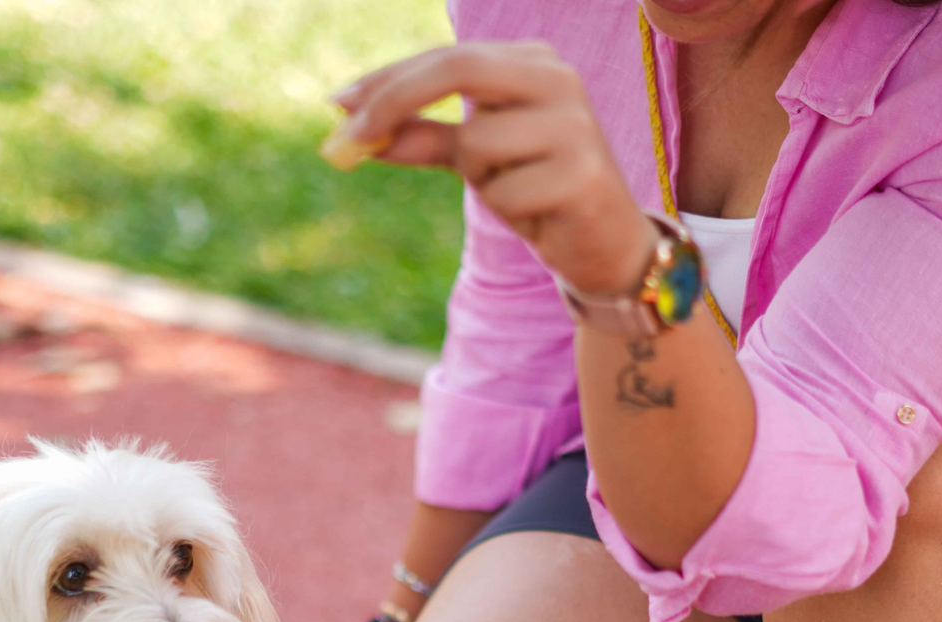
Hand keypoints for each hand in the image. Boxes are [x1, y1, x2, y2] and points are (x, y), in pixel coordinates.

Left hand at [330, 43, 657, 295]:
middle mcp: (557, 78)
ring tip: (515, 192)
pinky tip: (538, 214)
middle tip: (349, 140)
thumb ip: (425, 138)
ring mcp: (575, 123)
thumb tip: (355, 129)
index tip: (337, 105)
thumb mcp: (475, 160)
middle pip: (458, 68)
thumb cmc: (536, 191)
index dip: (388, 80)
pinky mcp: (583, 173)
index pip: (448, 57)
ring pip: (477, 144)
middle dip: (396, 102)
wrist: (605, 245)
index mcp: (531, 62)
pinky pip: (504, 193)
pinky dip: (508, 211)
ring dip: (479, 181)